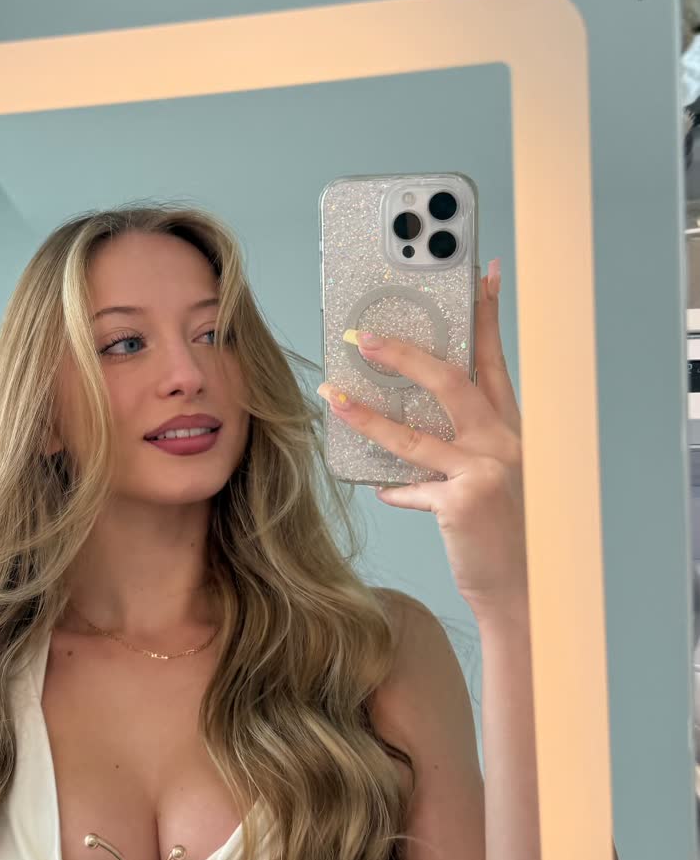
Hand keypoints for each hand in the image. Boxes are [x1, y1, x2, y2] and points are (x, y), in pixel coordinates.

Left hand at [317, 260, 526, 617]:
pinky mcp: (462, 503)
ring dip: (367, 413)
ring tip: (334, 396)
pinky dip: (394, 488)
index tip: (483, 273)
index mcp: (510, 429)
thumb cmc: (506, 531)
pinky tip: (382, 489)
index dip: (488, 314)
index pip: (495, 359)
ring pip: (415, 432)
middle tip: (366, 338)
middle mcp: (503, 442)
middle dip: (405, 354)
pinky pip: (410, 487)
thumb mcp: (492, 478)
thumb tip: (404, 440)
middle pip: (451, 379)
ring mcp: (484, 471)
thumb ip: (458, 450)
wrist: (526, 587)